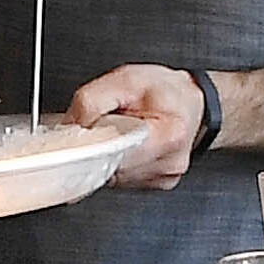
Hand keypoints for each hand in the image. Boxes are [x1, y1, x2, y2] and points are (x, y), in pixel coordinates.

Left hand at [71, 62, 207, 191]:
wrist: (191, 102)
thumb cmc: (164, 90)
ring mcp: (163, 176)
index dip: (92, 148)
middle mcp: (168, 162)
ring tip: (120, 133)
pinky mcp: (157, 183)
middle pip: (112, 169)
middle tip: (105, 128)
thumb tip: (72, 125)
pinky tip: (127, 146)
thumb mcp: (126, 79)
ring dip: (108, 158)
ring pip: (115, 177)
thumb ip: (93, 99)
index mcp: (167, 134)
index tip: (82, 140)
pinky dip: (118, 164)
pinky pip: (124, 179)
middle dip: (99, 150)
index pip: (115, 154)